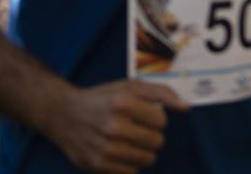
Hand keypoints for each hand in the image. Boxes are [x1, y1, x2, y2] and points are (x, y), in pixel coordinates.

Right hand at [46, 80, 188, 173]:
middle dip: (151, 136)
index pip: (161, 121)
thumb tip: (186, 107)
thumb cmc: (102, 98)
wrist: (63, 114)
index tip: (143, 116)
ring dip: (142, 152)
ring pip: (147, 160)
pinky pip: (132, 173)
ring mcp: (105, 148)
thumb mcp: (129, 86)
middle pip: (157, 142)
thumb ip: (161, 93)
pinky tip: (119, 153)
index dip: (156, 118)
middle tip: (136, 130)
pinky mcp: (98, 165)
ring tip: (129, 142)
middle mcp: (113, 126)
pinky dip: (130, 165)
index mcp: (123, 102)